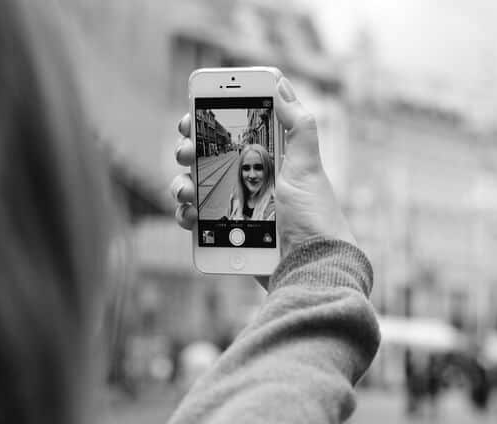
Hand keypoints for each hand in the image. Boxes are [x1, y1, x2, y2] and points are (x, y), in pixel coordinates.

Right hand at [170, 74, 355, 259]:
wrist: (311, 267)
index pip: (231, 133)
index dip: (209, 123)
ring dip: (182, 184)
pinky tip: (189, 215)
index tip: (193, 116)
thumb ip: (297, 124)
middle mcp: (248, 183)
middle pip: (207, 159)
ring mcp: (235, 210)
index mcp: (267, 161)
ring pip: (195, 189)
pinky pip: (196, 222)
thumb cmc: (314, 216)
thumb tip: (279, 82)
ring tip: (187, 190)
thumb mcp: (308, 165)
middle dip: (189, 151)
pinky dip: (185, 215)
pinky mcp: (226, 237)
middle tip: (186, 152)